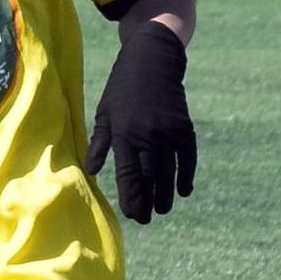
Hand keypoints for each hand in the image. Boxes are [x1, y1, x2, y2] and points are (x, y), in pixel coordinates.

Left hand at [89, 19, 194, 221]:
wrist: (152, 60)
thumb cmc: (122, 88)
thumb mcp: (104, 114)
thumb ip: (99, 144)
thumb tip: (92, 171)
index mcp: (124, 134)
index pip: (128, 174)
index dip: (131, 196)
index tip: (131, 214)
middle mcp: (148, 136)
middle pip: (150, 177)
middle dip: (148, 200)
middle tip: (146, 219)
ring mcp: (168, 132)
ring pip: (169, 170)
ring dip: (166, 192)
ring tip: (162, 209)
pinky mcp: (184, 126)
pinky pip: (188, 156)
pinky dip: (186, 174)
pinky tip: (184, 190)